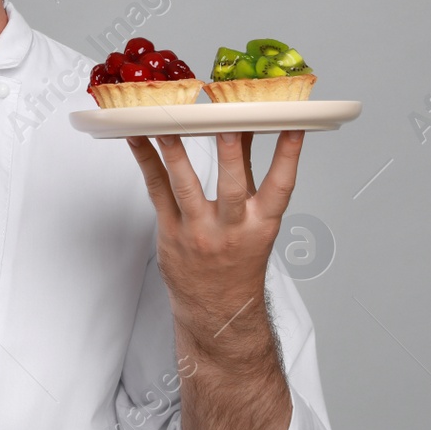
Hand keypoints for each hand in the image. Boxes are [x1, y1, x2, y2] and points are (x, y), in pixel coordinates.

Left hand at [125, 130, 304, 349]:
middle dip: (230, 154)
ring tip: (166, 124)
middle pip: (232, 186)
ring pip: (186, 186)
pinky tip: (138, 138)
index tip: (292, 125)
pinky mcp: (170, 232)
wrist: (216, 308)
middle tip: (226, 121)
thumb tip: (249, 129)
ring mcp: (198, 231)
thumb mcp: (255, 220)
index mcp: (261, 225)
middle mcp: (231, 229)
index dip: (289, 156)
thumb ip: (249, 172)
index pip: (281, 186)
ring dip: (175, 153)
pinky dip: (146, 162)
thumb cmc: (238, 259)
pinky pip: (156, 191)